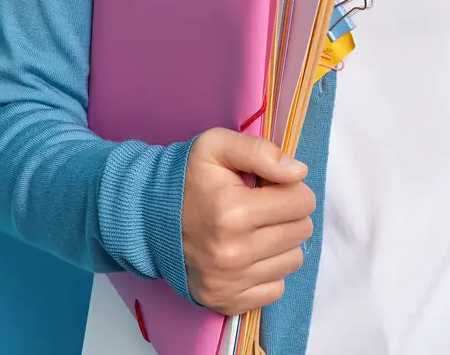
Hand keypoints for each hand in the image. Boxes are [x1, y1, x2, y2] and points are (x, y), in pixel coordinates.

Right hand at [180, 128, 315, 314]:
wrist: (147, 219)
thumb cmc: (187, 179)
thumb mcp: (216, 146)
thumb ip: (260, 151)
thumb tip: (298, 172)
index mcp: (234, 211)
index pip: (302, 202)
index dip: (291, 189)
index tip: (271, 187)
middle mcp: (234, 253)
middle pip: (301, 231)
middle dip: (289, 214)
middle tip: (263, 208)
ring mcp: (230, 282)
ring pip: (292, 261)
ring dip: (281, 243)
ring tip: (255, 231)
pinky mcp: (226, 302)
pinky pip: (275, 289)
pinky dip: (268, 271)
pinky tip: (248, 255)